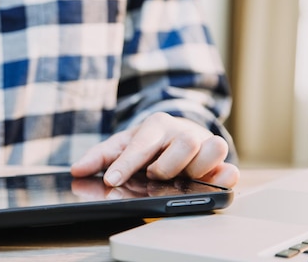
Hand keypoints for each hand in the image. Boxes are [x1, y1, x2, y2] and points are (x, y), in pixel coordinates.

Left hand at [70, 112, 238, 188]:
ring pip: (211, 150)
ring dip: (195, 168)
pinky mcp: (220, 163)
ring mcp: (204, 145)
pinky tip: (215, 181)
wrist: (176, 135)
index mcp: (156, 125)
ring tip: (181, 177)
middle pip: (184, 143)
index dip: (126, 164)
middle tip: (156, 174)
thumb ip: (100, 157)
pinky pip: (229, 167)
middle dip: (167, 165)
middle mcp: (183, 131)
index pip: (141, 144)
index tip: (112, 181)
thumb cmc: (148, 142)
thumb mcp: (122, 145)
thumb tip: (77, 169)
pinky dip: (225, 176)